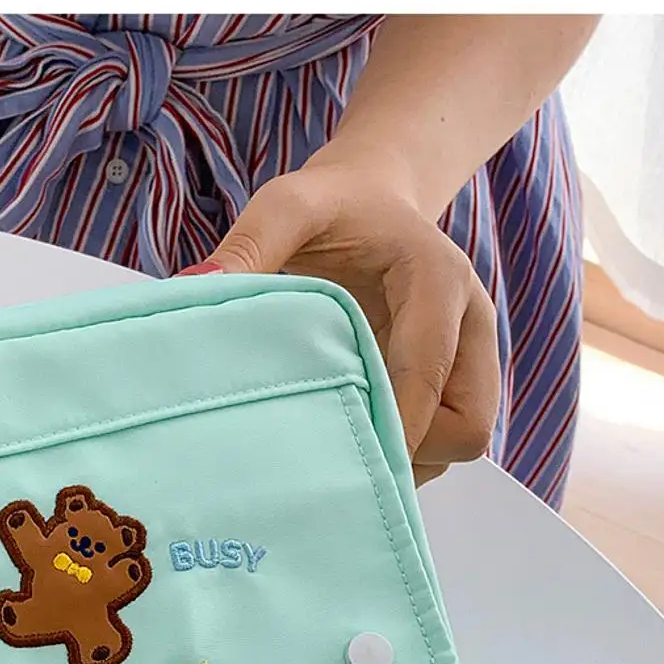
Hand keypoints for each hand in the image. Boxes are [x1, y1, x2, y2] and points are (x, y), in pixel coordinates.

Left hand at [197, 155, 499, 482]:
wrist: (372, 203)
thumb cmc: (332, 209)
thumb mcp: (288, 205)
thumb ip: (249, 244)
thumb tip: (195, 291)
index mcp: (438, 279)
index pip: (429, 371)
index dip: (391, 425)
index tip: (335, 458)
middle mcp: (468, 327)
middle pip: (466, 426)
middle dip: (406, 452)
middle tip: (334, 456)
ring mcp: (465, 363)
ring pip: (457, 445)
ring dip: (401, 460)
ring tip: (334, 450)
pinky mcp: (452, 388)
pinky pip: (441, 446)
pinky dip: (400, 456)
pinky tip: (348, 442)